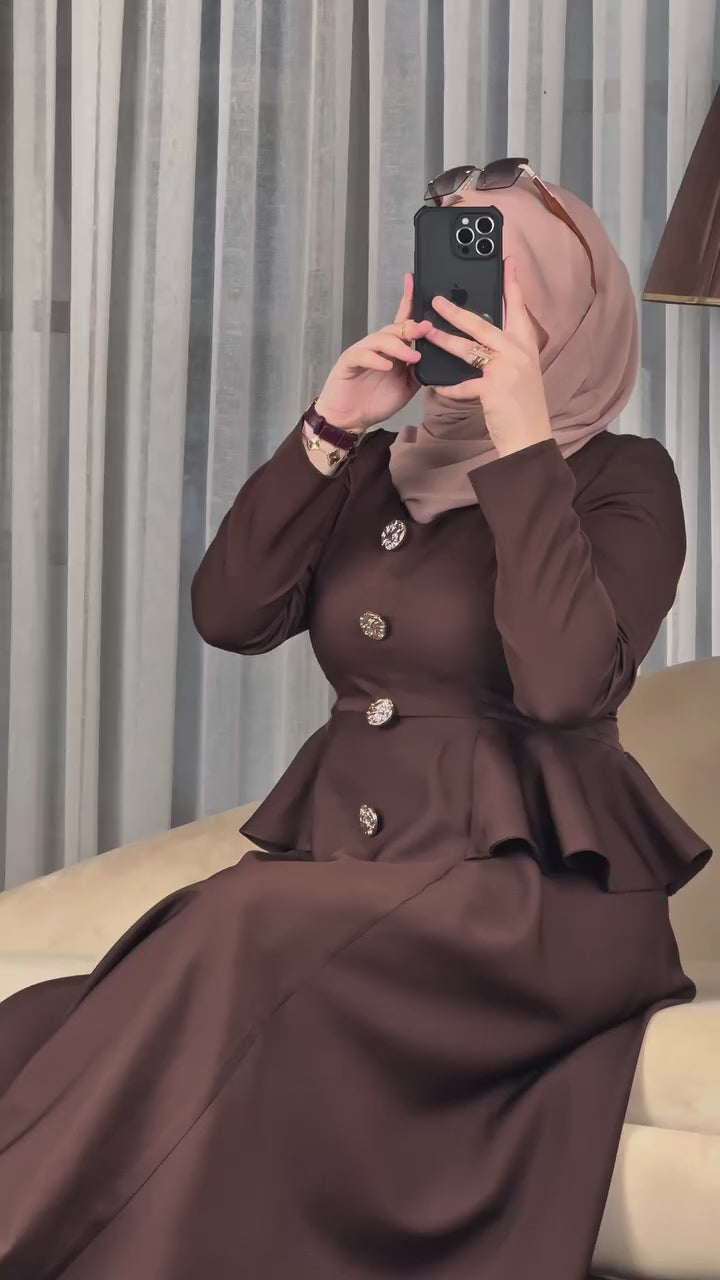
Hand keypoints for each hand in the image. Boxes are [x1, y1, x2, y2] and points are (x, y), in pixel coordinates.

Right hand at [314, 275, 431, 431]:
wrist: (350, 418)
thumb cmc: (377, 400)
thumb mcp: (407, 385)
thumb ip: (419, 369)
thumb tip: (436, 355)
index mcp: (393, 349)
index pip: (403, 320)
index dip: (409, 300)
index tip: (415, 280)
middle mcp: (378, 346)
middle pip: (396, 328)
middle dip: (412, 326)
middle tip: (427, 329)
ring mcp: (363, 352)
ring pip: (381, 339)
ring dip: (399, 346)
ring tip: (412, 355)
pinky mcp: (348, 362)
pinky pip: (363, 355)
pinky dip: (376, 359)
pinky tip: (387, 366)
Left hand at [424, 257, 552, 457]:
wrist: (530, 437)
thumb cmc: (523, 407)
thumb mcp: (521, 374)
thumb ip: (507, 356)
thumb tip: (486, 342)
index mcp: (526, 347)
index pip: (519, 309)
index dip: (513, 285)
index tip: (509, 260)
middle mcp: (518, 353)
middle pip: (483, 325)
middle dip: (457, 312)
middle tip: (437, 300)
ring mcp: (507, 369)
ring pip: (468, 348)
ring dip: (444, 341)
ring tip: (426, 333)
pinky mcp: (493, 388)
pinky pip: (463, 384)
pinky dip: (448, 386)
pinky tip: (436, 385)